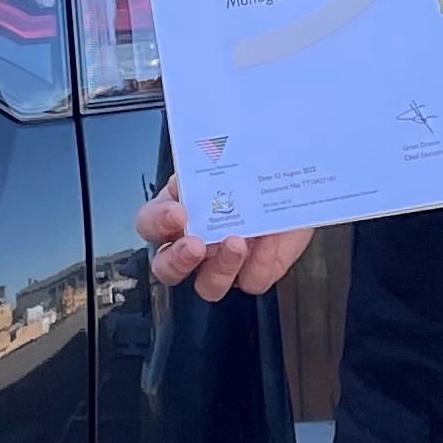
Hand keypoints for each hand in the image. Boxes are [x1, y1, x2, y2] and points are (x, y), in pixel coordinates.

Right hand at [135, 178, 314, 302]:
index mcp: (178, 211)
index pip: (149, 224)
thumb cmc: (252, 167)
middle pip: (167, 269)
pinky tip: (269, 239)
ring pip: (209, 286)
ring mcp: (223, 263)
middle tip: (196, 245)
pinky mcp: (255, 273)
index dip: (157, 222)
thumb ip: (206, 162)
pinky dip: (261, 261)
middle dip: (178, 260)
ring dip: (221, 268)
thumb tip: (200, 160)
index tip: (177, 212)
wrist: (292, 178)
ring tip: (238, 243)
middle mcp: (195, 243)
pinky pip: (252, 279)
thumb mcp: (226, 157)